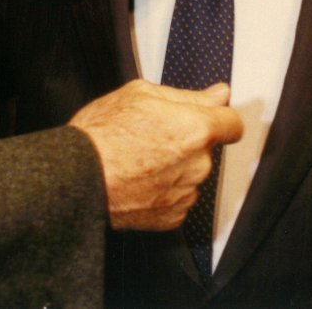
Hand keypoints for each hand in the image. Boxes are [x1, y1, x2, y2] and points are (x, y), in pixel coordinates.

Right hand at [69, 79, 242, 230]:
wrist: (78, 178)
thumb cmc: (102, 135)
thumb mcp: (140, 94)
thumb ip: (188, 96)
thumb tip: (219, 94)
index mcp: (196, 129)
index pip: (233, 124)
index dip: (219, 119)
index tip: (207, 119)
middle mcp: (198, 164)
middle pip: (206, 149)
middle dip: (187, 142)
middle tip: (152, 135)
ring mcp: (186, 193)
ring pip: (191, 174)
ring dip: (175, 167)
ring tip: (139, 159)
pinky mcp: (172, 217)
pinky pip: (177, 199)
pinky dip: (164, 191)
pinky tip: (139, 180)